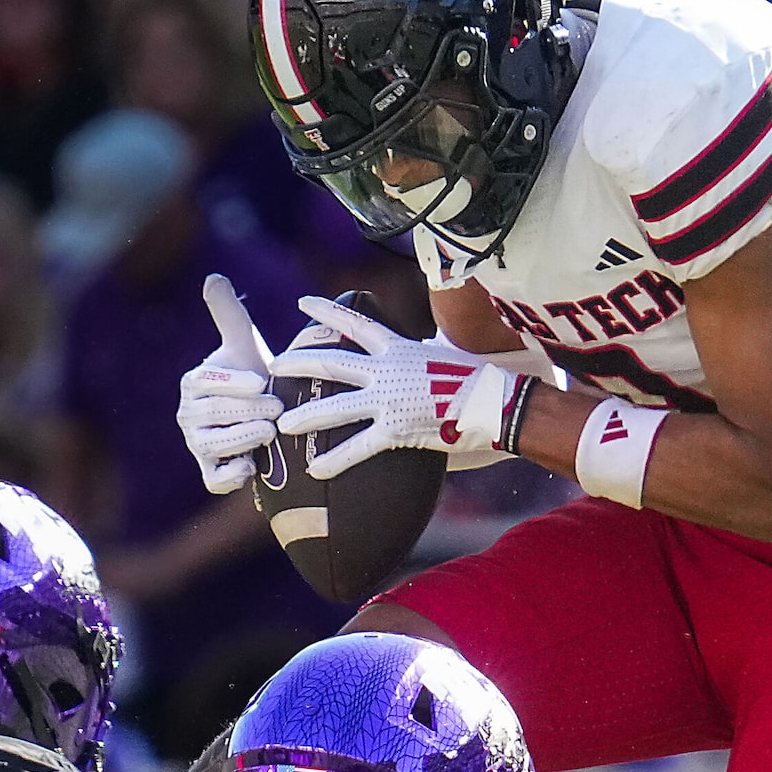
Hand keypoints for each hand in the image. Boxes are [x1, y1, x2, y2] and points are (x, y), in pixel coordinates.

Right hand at [178, 273, 279, 494]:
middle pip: (212, 415)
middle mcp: (190, 415)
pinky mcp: (212, 471)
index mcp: (194, 383)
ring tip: (269, 432)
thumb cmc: (255, 374)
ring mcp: (199, 445)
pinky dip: (230, 476)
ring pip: (212, 445)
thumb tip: (214, 277)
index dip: (232, 383)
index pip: (206, 383)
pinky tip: (252, 465)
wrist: (266, 413)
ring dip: (241, 439)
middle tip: (277, 409)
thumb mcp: (243, 342)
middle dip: (246, 411)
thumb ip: (228, 313)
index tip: (261, 381)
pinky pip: (214, 479)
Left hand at [272, 295, 522, 479]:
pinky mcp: (396, 429)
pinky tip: (315, 469)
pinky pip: (359, 446)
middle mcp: (387, 370)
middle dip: (300, 363)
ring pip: (337, 406)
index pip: (355, 324)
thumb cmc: (477, 379)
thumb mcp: (441, 355)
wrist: (495, 401)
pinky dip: (336, 459)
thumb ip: (417, 358)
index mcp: (398, 348)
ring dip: (307, 415)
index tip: (302, 301)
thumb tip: (417, 355)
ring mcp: (389, 400)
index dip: (327, 311)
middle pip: (333, 363)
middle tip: (276, 365)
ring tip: (283, 422)